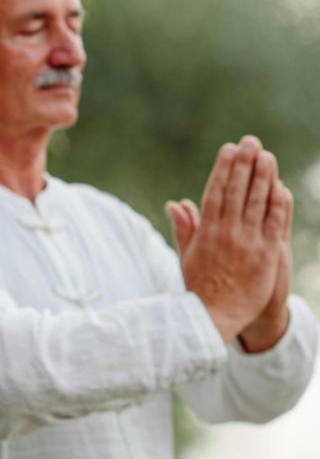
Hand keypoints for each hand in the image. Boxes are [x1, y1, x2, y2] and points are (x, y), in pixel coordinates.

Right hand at [165, 136, 291, 348]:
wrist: (213, 316)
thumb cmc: (198, 287)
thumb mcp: (186, 255)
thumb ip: (184, 226)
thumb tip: (176, 203)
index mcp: (206, 231)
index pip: (215, 192)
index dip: (223, 168)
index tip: (229, 150)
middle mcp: (227, 232)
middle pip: (237, 190)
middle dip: (245, 164)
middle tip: (251, 142)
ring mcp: (248, 242)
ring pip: (257, 201)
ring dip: (263, 176)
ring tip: (267, 155)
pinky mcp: (267, 253)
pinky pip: (275, 221)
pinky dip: (279, 203)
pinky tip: (281, 186)